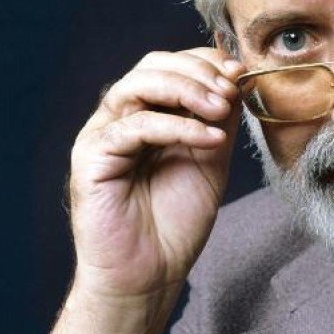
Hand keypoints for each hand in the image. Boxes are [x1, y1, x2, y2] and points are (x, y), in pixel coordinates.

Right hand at [67, 47, 244, 298]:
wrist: (152, 272)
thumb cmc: (177, 219)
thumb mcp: (211, 157)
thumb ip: (219, 118)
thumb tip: (237, 77)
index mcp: (149, 112)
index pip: (171, 65)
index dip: (206, 61)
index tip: (241, 72)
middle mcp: (122, 117)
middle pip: (152, 65)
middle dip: (198, 72)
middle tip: (231, 91)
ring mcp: (104, 134)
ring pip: (136, 85)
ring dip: (187, 90)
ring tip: (221, 110)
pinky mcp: (92, 157)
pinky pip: (134, 126)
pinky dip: (177, 126)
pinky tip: (210, 138)